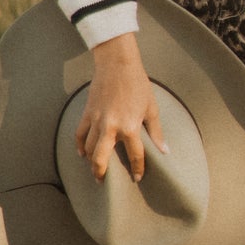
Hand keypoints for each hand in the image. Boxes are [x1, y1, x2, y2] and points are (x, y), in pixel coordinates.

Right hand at [74, 33, 163, 180]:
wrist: (117, 64)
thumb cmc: (138, 84)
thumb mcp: (151, 108)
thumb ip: (156, 132)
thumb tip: (164, 151)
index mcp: (130, 126)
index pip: (134, 155)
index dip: (137, 169)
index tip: (138, 177)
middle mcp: (111, 126)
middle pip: (101, 158)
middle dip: (101, 173)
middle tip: (103, 181)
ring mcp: (96, 120)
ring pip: (89, 148)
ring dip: (91, 161)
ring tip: (95, 170)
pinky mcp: (87, 112)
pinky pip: (80, 134)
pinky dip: (80, 145)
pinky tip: (82, 153)